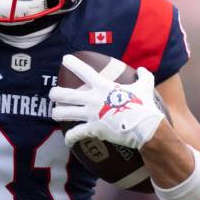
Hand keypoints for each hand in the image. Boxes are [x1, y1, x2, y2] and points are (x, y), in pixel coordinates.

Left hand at [49, 55, 163, 149]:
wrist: (146, 128)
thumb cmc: (145, 106)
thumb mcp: (145, 87)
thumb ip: (143, 76)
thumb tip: (142, 70)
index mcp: (103, 86)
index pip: (84, 71)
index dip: (72, 63)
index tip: (64, 59)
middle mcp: (93, 99)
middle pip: (65, 95)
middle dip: (55, 93)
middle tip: (52, 93)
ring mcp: (91, 114)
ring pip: (64, 113)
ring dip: (57, 113)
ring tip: (55, 113)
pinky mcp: (93, 129)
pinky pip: (75, 133)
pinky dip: (70, 138)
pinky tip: (68, 141)